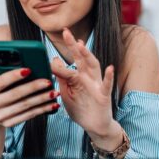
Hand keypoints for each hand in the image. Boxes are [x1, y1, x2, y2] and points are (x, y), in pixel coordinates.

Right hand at [0, 63, 58, 127]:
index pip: (0, 82)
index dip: (14, 76)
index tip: (28, 69)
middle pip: (15, 94)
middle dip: (33, 87)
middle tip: (47, 81)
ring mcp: (0, 116)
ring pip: (24, 106)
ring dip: (41, 99)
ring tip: (54, 92)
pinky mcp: (9, 124)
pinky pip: (28, 115)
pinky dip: (42, 110)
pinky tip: (52, 104)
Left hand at [50, 28, 123, 148]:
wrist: (94, 126)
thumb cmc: (80, 109)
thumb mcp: (66, 93)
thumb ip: (61, 78)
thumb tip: (53, 61)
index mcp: (77, 77)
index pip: (67, 64)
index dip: (58, 59)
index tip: (47, 57)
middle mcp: (87, 78)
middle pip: (80, 58)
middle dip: (73, 45)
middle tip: (65, 32)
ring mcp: (96, 85)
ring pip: (93, 67)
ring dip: (88, 55)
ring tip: (81, 45)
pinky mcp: (103, 95)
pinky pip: (107, 85)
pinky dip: (109, 77)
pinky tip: (110, 68)